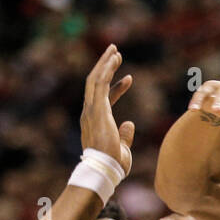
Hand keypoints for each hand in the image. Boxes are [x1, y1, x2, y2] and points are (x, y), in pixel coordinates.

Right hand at [80, 44, 134, 173]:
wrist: (104, 170)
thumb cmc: (113, 165)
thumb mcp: (122, 148)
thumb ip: (125, 135)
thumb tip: (130, 124)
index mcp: (95, 121)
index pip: (104, 99)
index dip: (116, 88)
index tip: (129, 79)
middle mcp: (90, 113)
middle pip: (95, 83)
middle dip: (104, 67)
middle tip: (115, 52)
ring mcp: (91, 110)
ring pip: (96, 79)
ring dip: (105, 63)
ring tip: (115, 50)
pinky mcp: (96, 108)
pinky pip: (100, 84)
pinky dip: (106, 69)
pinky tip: (114, 59)